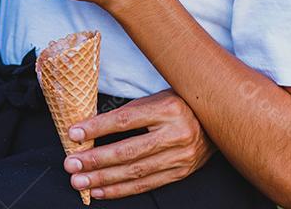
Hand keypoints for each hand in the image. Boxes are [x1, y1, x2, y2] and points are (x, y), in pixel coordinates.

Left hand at [63, 91, 214, 199]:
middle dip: (96, 160)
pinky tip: (101, 191)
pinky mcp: (181, 172)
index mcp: (167, 108)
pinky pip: (147, 184)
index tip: (74, 134)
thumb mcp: (156, 98)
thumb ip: (128, 112)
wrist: (218, 121)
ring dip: (104, 179)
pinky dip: (121, 190)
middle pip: (128, 150)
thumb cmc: (179, 105)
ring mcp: (180, 156)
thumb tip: (90, 127)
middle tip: (72, 164)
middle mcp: (176, 133)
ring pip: (135, 172)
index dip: (97, 128)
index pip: (125, 120)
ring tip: (80, 181)